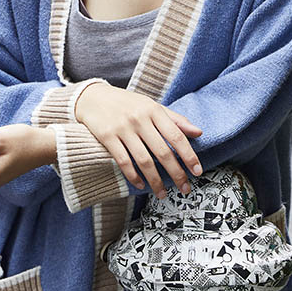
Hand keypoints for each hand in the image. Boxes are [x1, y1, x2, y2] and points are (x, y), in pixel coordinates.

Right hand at [74, 84, 202, 197]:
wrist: (93, 97)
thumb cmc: (127, 103)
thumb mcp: (151, 106)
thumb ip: (175, 119)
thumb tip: (198, 132)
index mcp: (153, 110)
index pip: (177, 136)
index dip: (189, 156)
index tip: (197, 172)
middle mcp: (139, 119)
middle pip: (162, 152)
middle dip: (176, 173)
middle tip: (184, 188)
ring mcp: (122, 128)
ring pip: (144, 160)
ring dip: (156, 180)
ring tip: (163, 193)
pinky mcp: (107, 136)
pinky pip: (123, 161)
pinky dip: (133, 176)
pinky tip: (141, 184)